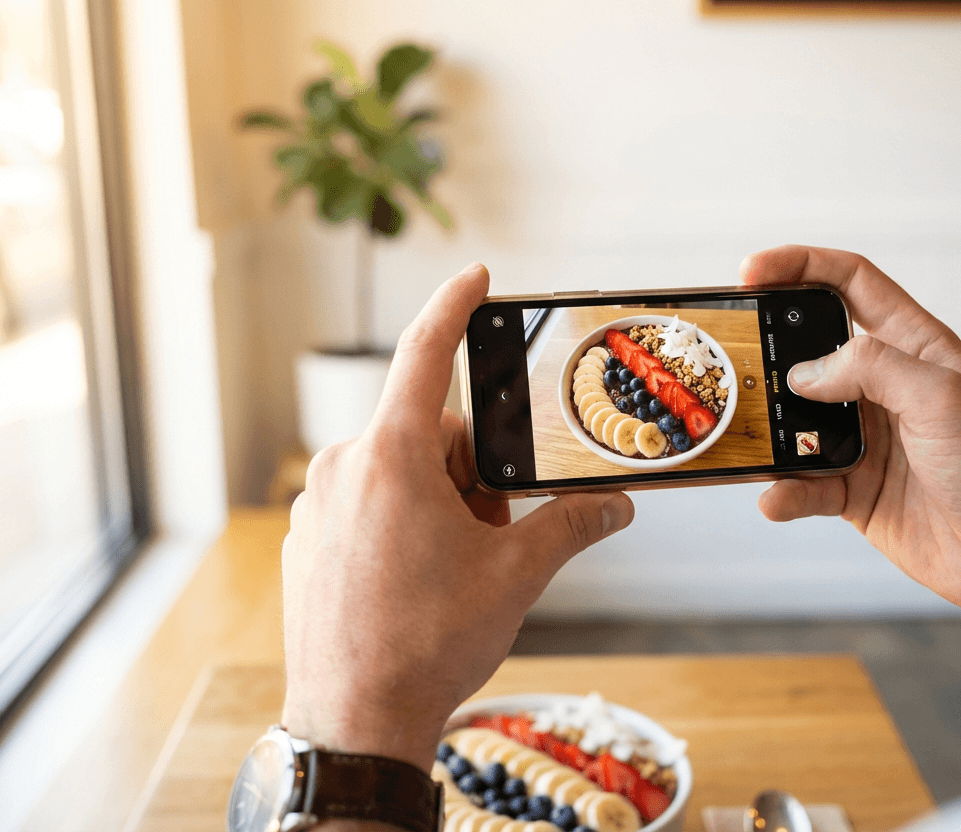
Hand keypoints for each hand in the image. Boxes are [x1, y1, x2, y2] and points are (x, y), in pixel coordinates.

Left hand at [280, 263, 634, 771]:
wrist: (355, 721)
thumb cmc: (426, 645)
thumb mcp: (515, 574)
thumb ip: (570, 525)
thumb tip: (616, 506)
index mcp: (391, 456)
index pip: (423, 354)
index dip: (453, 306)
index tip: (474, 276)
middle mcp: (344, 468)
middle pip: (427, 433)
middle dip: (472, 468)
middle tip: (497, 525)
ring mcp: (317, 506)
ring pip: (396, 471)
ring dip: (439, 498)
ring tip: (460, 562)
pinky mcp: (307, 541)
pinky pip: (366, 504)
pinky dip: (402, 522)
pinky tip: (420, 578)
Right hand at [740, 246, 960, 625]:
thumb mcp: (943, 398)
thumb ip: (871, 369)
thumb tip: (805, 373)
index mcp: (915, 348)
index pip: (851, 284)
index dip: (802, 267)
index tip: (752, 270)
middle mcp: (885, 388)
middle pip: (810, 352)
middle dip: (768, 351)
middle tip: (730, 357)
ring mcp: (867, 439)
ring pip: (797, 422)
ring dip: (769, 430)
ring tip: (745, 434)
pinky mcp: (854, 490)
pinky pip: (804, 484)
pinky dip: (784, 492)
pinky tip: (776, 498)